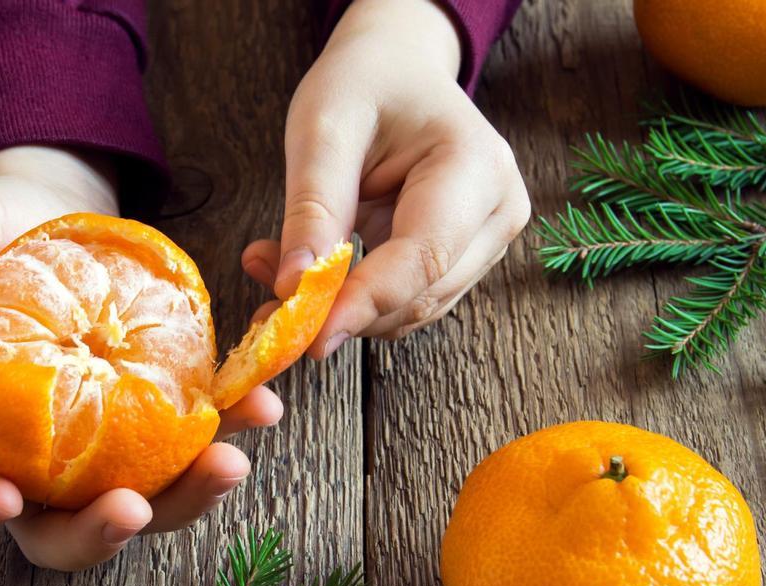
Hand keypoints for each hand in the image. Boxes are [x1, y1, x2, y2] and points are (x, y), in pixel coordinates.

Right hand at [0, 146, 281, 569]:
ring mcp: (95, 455)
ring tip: (229, 461)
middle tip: (133, 509)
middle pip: (51, 529)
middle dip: (94, 533)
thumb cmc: (2, 231)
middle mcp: (27, 461)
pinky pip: (187, 452)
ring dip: (183, 498)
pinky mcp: (152, 431)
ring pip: (134, 505)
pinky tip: (261, 409)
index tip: (2, 497)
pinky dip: (225, 437)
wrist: (66, 222)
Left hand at [242, 0, 530, 356]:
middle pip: (419, 295)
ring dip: (343, 309)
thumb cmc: (365, 82)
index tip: (308, 336)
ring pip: (410, 309)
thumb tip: (293, 288)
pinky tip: (310, 275)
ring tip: (277, 274)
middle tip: (267, 303)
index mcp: (476, 167)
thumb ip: (313, 208)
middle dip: (343, 310)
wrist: (397, 69)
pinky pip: (405, 300)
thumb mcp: (323, 128)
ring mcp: (487, 241)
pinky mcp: (463, 260)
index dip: (364, 304)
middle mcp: (498, 212)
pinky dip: (354, 301)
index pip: (422, 258)